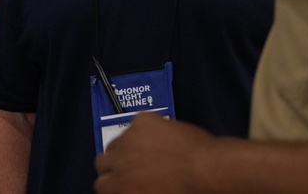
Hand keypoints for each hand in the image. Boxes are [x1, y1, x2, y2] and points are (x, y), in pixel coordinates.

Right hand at [94, 112, 214, 193]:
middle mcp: (120, 161)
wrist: (206, 168)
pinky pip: (136, 122)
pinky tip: (158, 135)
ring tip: (146, 150)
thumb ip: (132, 193)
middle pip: (102, 161)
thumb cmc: (185, 189)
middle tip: (132, 165)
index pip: (101, 185)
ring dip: (127, 146)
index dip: (112, 182)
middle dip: (114, 164)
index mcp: (120, 186)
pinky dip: (145, 128)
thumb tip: (129, 190)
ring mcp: (130, 138)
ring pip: (117, 140)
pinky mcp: (143, 120)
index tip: (120, 181)